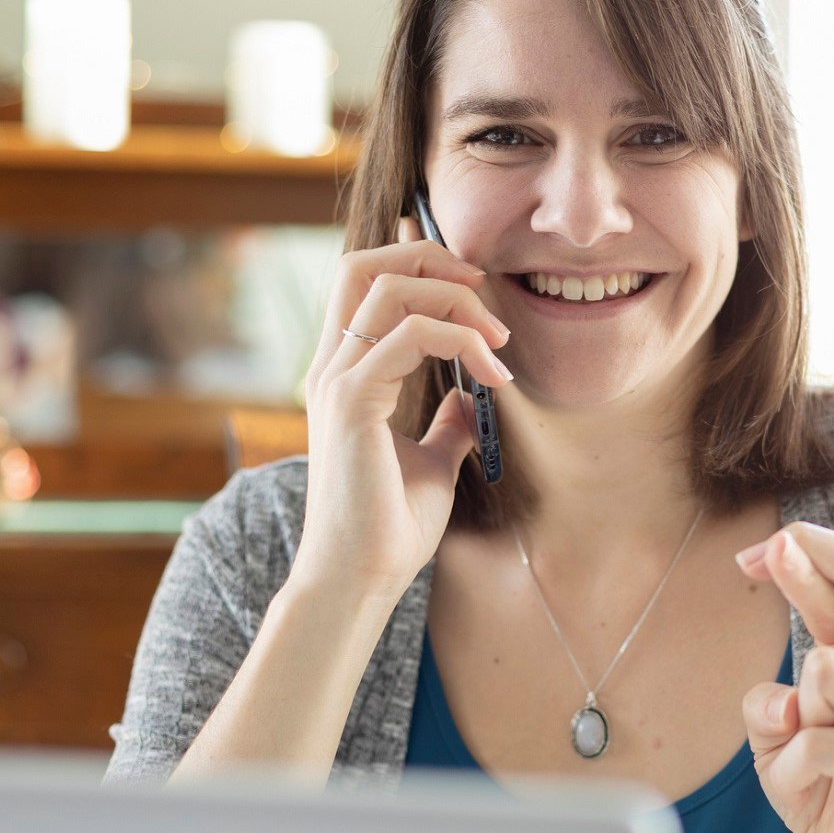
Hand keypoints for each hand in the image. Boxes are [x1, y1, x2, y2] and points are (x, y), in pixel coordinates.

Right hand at [289, 237, 513, 599]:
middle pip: (364, 263)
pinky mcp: (352, 402)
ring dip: (457, 299)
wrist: (361, 577)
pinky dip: (461, 340)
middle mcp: (333, 367)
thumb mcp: (432, 461)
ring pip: (388, 288)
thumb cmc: (389, 526)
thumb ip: (446, 424)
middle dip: (429, 255)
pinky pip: (409, 336)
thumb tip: (471, 398)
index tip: (475, 284)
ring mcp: (337, 381)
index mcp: (345, 373)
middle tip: (484, 285)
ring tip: (500, 340)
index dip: (416, 259)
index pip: (365, 280)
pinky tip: (495, 376)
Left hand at [735, 522, 833, 832]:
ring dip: (794, 711)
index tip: (760, 553)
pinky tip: (804, 790)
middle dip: (810, 560)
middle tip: (768, 552)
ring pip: (828, 668)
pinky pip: (819, 744)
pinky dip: (790, 769)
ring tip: (800, 754)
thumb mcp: (776, 740)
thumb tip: (781, 703)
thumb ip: (767, 706)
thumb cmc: (824, 789)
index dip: (811, 550)